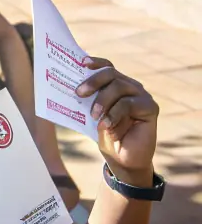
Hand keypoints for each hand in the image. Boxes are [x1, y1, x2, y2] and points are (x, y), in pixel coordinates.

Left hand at [76, 58, 158, 185]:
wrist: (123, 160)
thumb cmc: (106, 135)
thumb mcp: (93, 115)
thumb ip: (88, 100)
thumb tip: (73, 87)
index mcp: (116, 84)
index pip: (107, 67)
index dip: (95, 62)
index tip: (81, 63)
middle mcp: (130, 86)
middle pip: (111, 74)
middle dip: (93, 81)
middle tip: (79, 93)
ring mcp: (141, 96)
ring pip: (118, 87)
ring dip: (103, 101)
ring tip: (94, 116)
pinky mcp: (150, 107)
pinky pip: (128, 104)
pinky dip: (114, 114)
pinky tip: (107, 126)